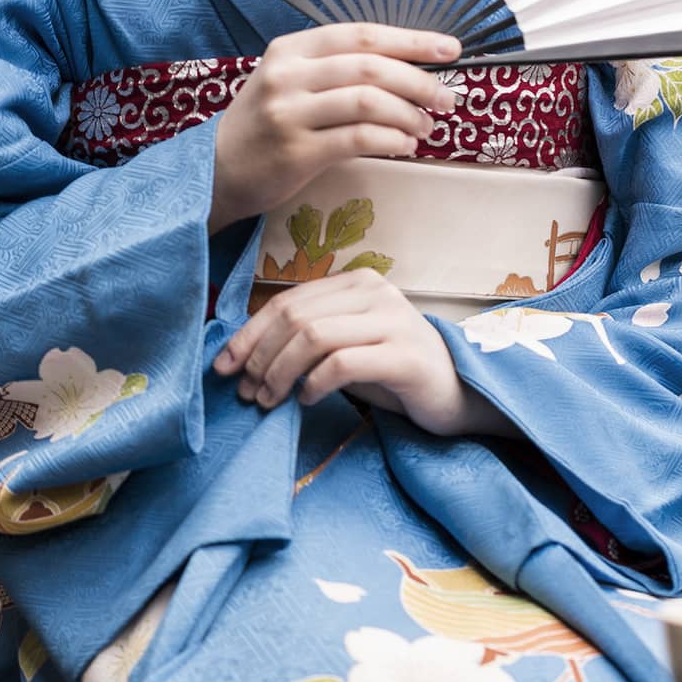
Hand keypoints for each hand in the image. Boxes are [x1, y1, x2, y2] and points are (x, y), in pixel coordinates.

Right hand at [208, 24, 460, 234]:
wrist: (216, 170)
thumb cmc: (266, 124)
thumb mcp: (290, 80)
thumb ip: (338, 68)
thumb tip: (410, 67)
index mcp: (291, 49)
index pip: (362, 34)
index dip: (412, 39)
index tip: (450, 49)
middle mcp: (288, 75)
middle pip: (371, 66)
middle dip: (420, 81)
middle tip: (447, 98)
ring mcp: (289, 113)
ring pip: (369, 102)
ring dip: (409, 114)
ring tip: (426, 127)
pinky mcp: (295, 152)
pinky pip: (358, 139)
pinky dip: (392, 140)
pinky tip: (405, 145)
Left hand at [213, 271, 516, 439]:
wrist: (457, 392)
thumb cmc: (393, 369)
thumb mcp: (347, 344)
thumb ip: (309, 337)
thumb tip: (243, 356)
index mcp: (357, 282)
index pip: (288, 300)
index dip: (249, 334)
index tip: (224, 367)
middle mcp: (376, 292)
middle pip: (296, 317)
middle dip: (260, 356)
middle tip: (246, 392)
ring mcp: (394, 321)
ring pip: (314, 336)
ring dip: (280, 372)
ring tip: (270, 400)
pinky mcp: (405, 356)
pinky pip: (343, 364)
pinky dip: (313, 384)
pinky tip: (307, 400)